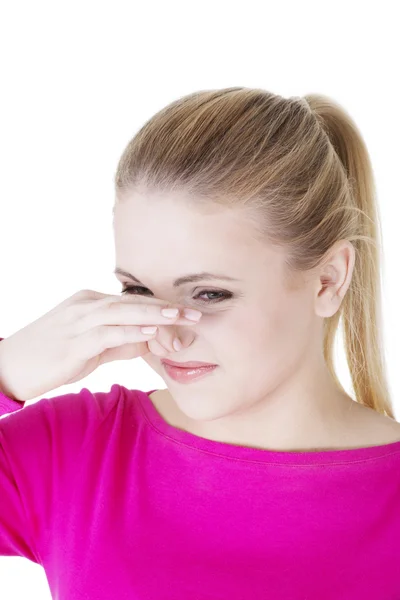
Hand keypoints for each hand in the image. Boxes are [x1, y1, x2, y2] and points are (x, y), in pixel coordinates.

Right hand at [0, 289, 201, 400]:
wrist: (9, 367)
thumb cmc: (49, 357)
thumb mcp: (89, 348)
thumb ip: (119, 343)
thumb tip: (148, 342)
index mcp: (90, 303)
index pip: (132, 302)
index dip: (162, 309)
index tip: (187, 316)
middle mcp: (85, 305)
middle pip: (133, 302)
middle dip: (167, 307)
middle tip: (196, 313)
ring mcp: (77, 321)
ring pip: (123, 312)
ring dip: (155, 314)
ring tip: (181, 317)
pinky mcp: (72, 341)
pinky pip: (106, 332)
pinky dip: (130, 330)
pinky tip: (151, 331)